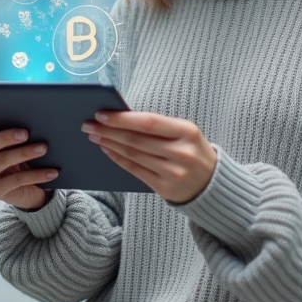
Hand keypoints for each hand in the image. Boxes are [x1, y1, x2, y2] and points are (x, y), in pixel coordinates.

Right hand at [0, 109, 56, 210]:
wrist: (32, 190)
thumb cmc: (26, 160)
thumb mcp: (20, 145)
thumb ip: (18, 133)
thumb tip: (34, 119)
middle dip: (5, 136)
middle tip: (25, 132)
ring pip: (2, 160)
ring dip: (25, 152)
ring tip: (44, 148)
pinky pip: (17, 180)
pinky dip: (37, 174)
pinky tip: (52, 171)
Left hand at [82, 111, 216, 203]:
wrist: (213, 183)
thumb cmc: (193, 150)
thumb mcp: (185, 132)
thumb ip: (158, 126)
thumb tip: (121, 117)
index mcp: (187, 131)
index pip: (148, 122)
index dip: (122, 118)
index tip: (101, 113)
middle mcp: (182, 152)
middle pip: (137, 139)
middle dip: (109, 131)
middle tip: (88, 124)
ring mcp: (173, 172)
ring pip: (134, 155)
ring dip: (110, 144)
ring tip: (94, 136)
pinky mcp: (165, 188)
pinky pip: (135, 170)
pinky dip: (118, 159)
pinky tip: (107, 150)